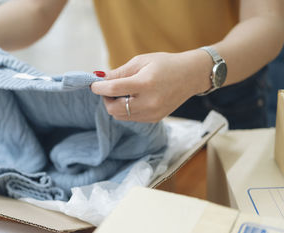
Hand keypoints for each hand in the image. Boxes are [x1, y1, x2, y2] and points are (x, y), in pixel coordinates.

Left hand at [91, 51, 211, 122]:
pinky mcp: (154, 119)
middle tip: (109, 88)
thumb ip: (119, 72)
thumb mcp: (141, 61)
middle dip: (106, 99)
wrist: (191, 76)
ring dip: (115, 105)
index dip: (99, 88)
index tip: (93, 84)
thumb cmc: (165, 64)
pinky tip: (133, 99)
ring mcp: (152, 113)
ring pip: (120, 116)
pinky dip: (125, 110)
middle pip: (113, 109)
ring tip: (122, 93)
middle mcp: (149, 102)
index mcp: (145, 83)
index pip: (113, 90)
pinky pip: (131, 118)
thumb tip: (99, 78)